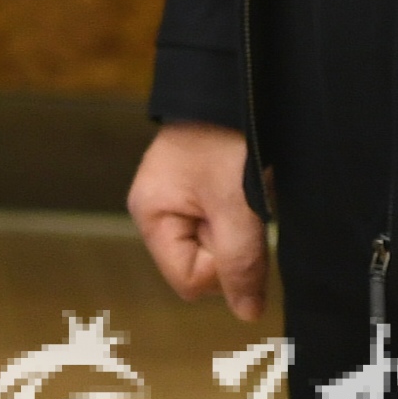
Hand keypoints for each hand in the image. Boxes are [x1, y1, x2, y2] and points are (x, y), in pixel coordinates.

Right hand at [129, 120, 268, 321]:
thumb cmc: (226, 137)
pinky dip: (241, 217)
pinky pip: (223, 228)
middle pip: (201, 268)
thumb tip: (247, 314)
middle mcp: (158, 212)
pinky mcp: (198, 195)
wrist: (234, 84)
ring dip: (239, 230)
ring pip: (216, 249)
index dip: (221, 267)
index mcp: (150, 214)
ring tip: (244, 192)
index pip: (189, 281)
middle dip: (230, 246)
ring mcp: (177, 203)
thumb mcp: (236, 203)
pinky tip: (245, 190)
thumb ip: (241, 263)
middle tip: (241, 204)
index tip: (236, 228)